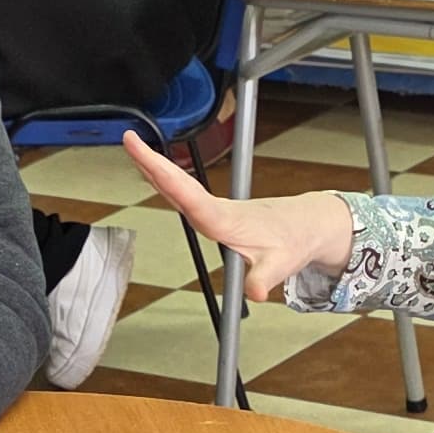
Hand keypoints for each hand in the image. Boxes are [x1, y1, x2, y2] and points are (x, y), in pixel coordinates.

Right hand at [123, 131, 354, 299]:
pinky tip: (155, 176)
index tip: (145, 155)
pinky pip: (184, 192)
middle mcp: (215, 210)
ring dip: (156, 168)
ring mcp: (214, 209)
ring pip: (179, 186)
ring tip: (133, 150)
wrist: (304, 226)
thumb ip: (264, 278)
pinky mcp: (215, 211)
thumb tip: (255, 292)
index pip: (187, 196)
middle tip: (129, 140)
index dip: (164, 176)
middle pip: (177, 184)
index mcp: (223, 219)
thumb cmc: (291, 240)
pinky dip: (166, 180)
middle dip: (151, 162)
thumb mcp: (280, 264)